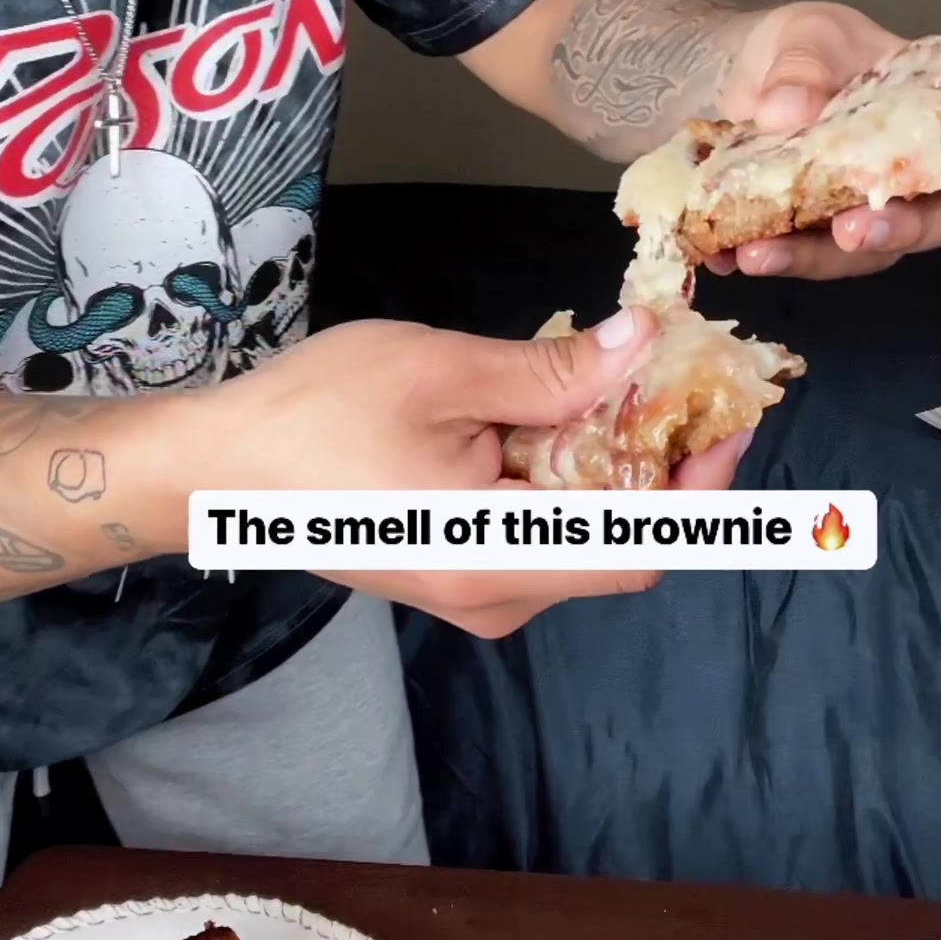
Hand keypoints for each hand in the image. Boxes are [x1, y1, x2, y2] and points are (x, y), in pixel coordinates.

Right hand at [213, 307, 747, 637]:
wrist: (212, 469)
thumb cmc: (314, 415)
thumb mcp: (440, 371)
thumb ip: (549, 370)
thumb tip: (642, 344)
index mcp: (498, 557)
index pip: (645, 543)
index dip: (703, 486)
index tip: (728, 413)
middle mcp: (497, 595)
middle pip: (621, 541)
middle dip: (664, 462)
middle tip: (677, 375)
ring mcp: (473, 590)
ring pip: (581, 534)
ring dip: (615, 461)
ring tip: (620, 377)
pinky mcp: (452, 569)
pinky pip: (539, 531)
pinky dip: (566, 473)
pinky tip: (553, 409)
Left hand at [708, 1, 940, 279]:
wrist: (748, 70)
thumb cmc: (807, 45)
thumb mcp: (807, 37)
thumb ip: (802, 69)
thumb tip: (788, 111)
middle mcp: (919, 170)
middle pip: (939, 219)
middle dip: (897, 232)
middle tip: (852, 232)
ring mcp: (870, 205)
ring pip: (867, 251)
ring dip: (816, 259)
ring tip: (760, 252)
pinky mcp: (821, 230)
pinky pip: (804, 255)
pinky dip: (769, 257)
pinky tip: (727, 253)